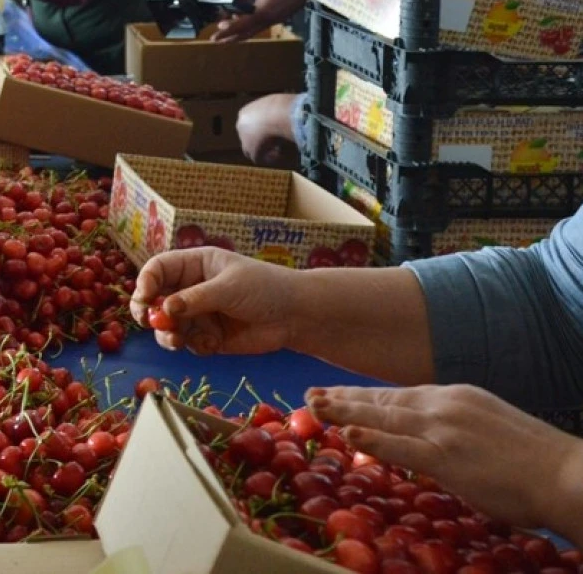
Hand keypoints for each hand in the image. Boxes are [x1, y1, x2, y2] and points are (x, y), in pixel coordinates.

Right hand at [131, 247, 299, 355]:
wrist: (294, 316)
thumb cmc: (263, 288)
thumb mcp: (228, 287)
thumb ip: (195, 298)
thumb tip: (164, 309)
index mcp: (194, 265)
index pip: (159, 269)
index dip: (146, 282)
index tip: (144, 299)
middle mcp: (191, 288)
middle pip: (156, 299)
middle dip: (149, 312)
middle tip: (147, 322)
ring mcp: (198, 313)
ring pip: (168, 325)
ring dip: (168, 334)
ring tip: (178, 341)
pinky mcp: (207, 336)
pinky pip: (189, 343)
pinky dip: (195, 345)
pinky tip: (214, 344)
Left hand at [212, 0, 304, 42]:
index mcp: (263, 11)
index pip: (242, 25)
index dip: (228, 30)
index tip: (216, 34)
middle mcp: (269, 19)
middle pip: (246, 33)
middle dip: (230, 37)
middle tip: (215, 39)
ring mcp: (275, 20)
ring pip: (254, 30)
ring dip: (240, 31)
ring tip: (225, 31)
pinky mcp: (280, 17)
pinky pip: (262, 25)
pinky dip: (250, 25)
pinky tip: (243, 19)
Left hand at [237, 92, 300, 164]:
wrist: (278, 113)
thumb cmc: (280, 106)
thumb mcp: (274, 105)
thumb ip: (272, 112)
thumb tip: (281, 114)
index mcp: (244, 113)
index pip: (249, 124)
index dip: (260, 129)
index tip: (272, 129)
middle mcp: (240, 126)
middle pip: (247, 137)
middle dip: (259, 140)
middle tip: (274, 141)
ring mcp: (244, 139)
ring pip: (250, 150)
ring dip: (263, 150)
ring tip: (279, 149)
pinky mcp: (252, 150)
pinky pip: (258, 158)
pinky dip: (268, 158)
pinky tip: (279, 155)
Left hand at [306, 384, 582, 543]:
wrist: (565, 474)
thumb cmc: (530, 460)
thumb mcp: (485, 427)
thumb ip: (451, 427)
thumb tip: (425, 437)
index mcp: (452, 396)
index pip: (397, 393)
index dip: (362, 395)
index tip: (334, 393)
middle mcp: (443, 405)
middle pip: (383, 400)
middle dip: (343, 399)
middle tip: (308, 394)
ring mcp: (443, 429)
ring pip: (383, 417)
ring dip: (345, 412)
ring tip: (315, 406)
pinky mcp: (447, 456)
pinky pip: (401, 447)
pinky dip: (372, 440)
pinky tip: (347, 435)